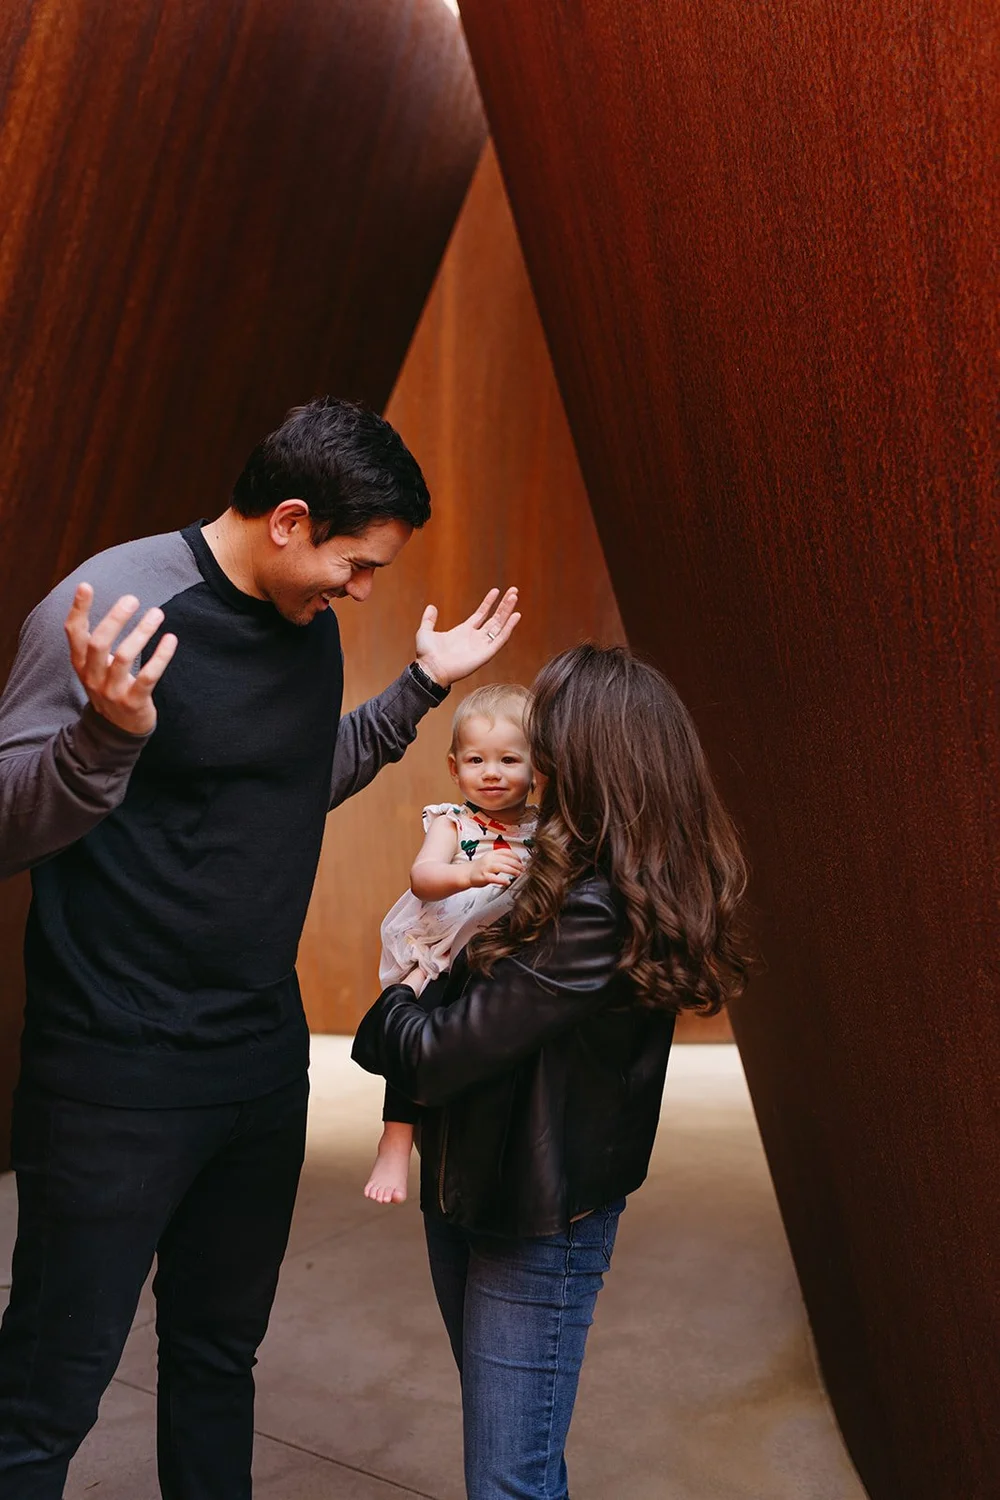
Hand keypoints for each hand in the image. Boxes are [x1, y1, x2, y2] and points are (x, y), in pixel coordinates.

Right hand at [65, 585, 176, 736]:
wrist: (118, 730)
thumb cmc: (110, 686)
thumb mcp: (95, 666)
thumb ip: (95, 641)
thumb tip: (109, 605)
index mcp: (80, 664)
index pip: (74, 633)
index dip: (78, 610)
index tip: (86, 586)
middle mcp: (92, 676)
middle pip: (99, 643)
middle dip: (115, 618)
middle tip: (132, 599)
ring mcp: (112, 691)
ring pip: (125, 656)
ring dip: (142, 632)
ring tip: (157, 613)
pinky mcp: (134, 701)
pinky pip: (149, 676)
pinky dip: (161, 656)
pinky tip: (171, 639)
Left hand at [415, 587, 520, 686]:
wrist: (430, 669)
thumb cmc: (427, 655)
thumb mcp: (425, 632)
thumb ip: (429, 619)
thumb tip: (431, 607)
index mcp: (464, 631)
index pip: (481, 614)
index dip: (489, 602)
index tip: (496, 590)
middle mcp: (475, 638)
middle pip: (495, 618)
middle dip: (504, 605)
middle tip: (513, 591)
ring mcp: (482, 645)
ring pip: (500, 626)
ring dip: (508, 611)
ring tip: (515, 597)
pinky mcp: (486, 654)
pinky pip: (501, 639)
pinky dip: (509, 628)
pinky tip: (516, 616)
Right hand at [468, 849, 523, 887]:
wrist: (467, 873)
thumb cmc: (480, 868)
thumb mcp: (490, 859)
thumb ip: (501, 859)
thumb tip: (515, 862)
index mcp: (492, 854)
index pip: (506, 852)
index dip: (516, 856)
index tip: (521, 861)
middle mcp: (489, 859)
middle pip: (506, 859)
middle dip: (517, 864)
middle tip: (522, 869)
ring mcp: (486, 868)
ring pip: (502, 867)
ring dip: (512, 870)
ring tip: (518, 874)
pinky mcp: (484, 876)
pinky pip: (494, 878)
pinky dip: (502, 880)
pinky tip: (507, 882)